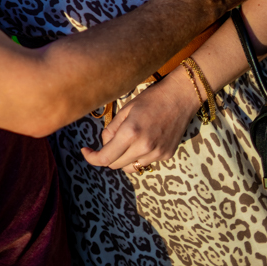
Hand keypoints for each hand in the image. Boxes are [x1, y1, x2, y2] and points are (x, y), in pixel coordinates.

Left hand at [81, 69, 197, 172]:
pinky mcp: (166, 155)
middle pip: (116, 165)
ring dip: (123, 158)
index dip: (92, 158)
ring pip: (130, 167)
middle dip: (107, 155)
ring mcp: (157, 154)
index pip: (106, 157)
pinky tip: (144, 139)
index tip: (86, 151)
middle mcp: (144, 147)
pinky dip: (138, 156)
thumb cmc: (151, 98)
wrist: (180, 97)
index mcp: (131, 133)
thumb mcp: (126, 109)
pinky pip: (145, 162)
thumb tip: (104, 144)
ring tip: (127, 140)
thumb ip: (112, 129)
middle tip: (109, 140)